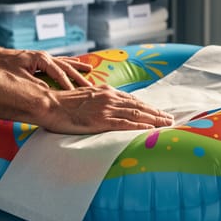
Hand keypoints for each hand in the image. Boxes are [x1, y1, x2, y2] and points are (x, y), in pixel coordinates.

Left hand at [0, 47, 92, 88]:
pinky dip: (68, 64)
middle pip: (66, 67)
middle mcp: (45, 57)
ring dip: (77, 68)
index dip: (69, 84)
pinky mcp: (40, 60)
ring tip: (90, 70)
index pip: (59, 73)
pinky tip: (76, 63)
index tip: (78, 94)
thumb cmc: (4, 66)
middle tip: (91, 87)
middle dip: (79, 77)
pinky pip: (59, 62)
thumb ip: (35, 85)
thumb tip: (49, 93)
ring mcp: (43, 57)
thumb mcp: (20, 78)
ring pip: (64, 63)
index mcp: (41, 59)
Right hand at [42, 85, 173, 133]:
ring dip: (154, 119)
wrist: (50, 104)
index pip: (132, 100)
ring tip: (166, 123)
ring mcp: (106, 109)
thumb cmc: (64, 103)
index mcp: (106, 91)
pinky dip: (140, 126)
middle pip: (139, 106)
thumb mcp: (85, 97)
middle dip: (156, 112)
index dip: (147, 106)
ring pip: (137, 114)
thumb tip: (109, 107)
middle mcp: (109, 97)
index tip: (158, 111)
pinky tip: (150, 129)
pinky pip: (125, 124)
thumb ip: (99, 100)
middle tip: (170, 118)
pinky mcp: (101, 120)